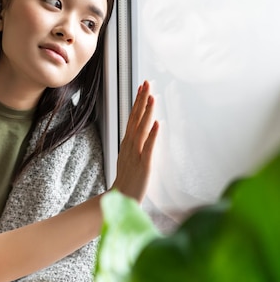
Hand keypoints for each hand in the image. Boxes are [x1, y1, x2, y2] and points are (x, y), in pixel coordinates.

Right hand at [112, 80, 158, 201]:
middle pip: (136, 118)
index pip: (133, 117)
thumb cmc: (128, 178)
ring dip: (146, 113)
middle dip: (141, 100)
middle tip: (146, 83)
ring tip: (152, 97)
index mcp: (128, 142)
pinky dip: (153, 135)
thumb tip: (141, 130)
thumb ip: (134, 143)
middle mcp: (131, 145)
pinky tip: (157, 124)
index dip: (137, 102)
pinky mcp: (144, 165)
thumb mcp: (129, 156)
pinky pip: (149, 148)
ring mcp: (136, 154)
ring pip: (142, 129)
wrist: (122, 198)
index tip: (141, 87)